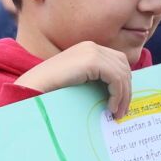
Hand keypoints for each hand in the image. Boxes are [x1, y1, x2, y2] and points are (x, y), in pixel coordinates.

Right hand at [19, 42, 133, 117]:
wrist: (33, 86)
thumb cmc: (52, 87)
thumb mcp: (78, 79)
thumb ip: (95, 78)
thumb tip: (116, 91)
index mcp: (89, 49)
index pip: (118, 62)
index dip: (124, 81)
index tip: (122, 102)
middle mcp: (92, 46)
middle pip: (123, 66)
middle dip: (126, 89)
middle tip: (123, 110)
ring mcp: (92, 51)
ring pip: (121, 74)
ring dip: (123, 96)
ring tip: (117, 113)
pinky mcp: (91, 61)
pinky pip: (115, 78)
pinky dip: (117, 95)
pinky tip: (111, 107)